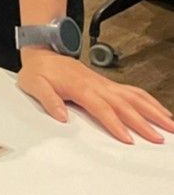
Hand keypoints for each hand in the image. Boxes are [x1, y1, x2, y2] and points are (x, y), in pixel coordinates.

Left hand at [17, 48, 173, 143]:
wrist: (42, 54)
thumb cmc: (38, 72)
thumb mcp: (34, 85)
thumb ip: (48, 100)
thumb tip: (62, 117)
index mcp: (80, 88)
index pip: (102, 108)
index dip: (116, 124)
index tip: (129, 139)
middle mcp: (97, 85)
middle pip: (125, 105)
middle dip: (143, 122)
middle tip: (159, 138)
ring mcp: (105, 84)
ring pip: (135, 97)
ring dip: (154, 111)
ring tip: (171, 125)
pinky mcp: (108, 84)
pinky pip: (133, 92)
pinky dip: (149, 101)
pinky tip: (160, 111)